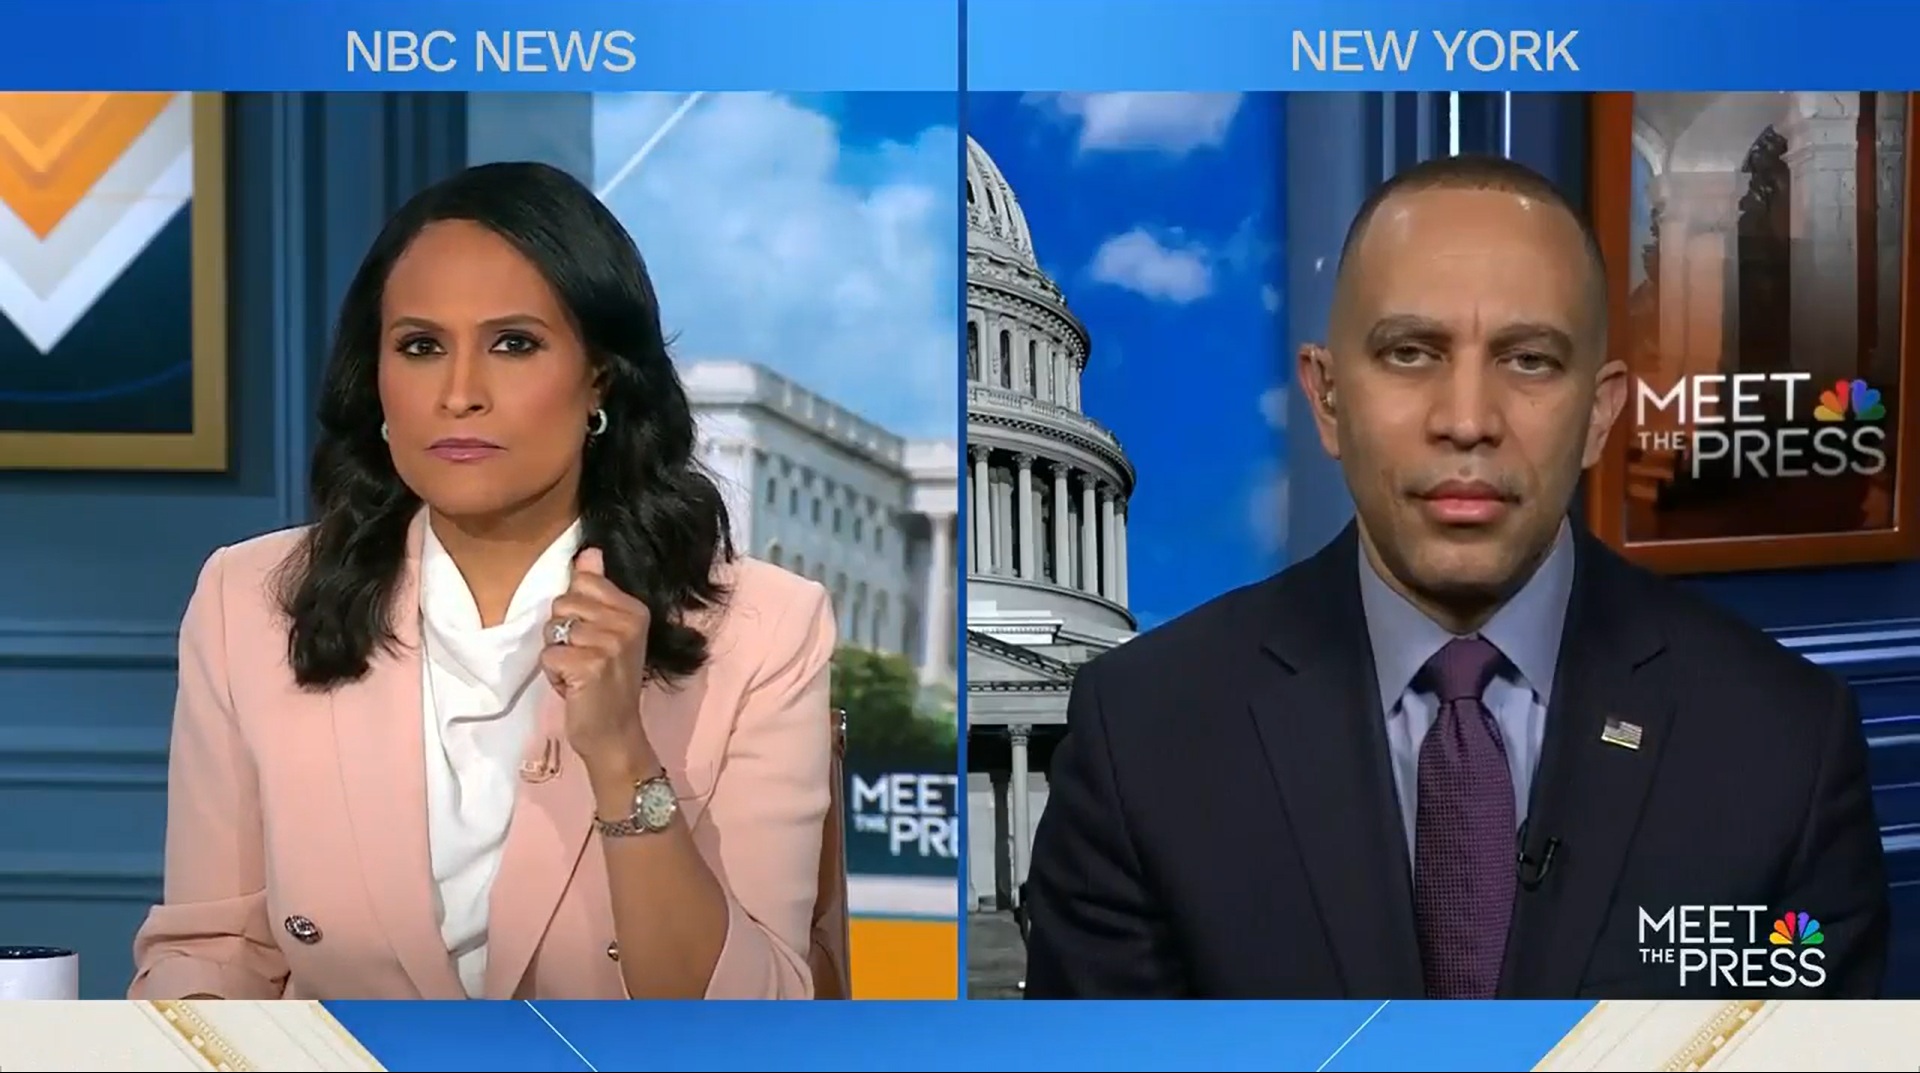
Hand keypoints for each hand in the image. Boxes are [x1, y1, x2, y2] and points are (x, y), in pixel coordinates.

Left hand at [542, 547, 655, 772]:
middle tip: (584, 657)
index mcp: (634, 609)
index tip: (592, 636)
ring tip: (578, 672)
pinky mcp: (589, 665)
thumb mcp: (609, 631)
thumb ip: (598, 589)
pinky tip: (573, 686)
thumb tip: (589, 551)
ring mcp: (609, 644)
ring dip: (557, 654)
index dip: (576, 610)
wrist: (615, 733)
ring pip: (552, 629)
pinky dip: (553, 674)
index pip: (583, 581)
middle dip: (563, 632)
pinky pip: (548, 654)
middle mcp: (626, 622)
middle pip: (563, 603)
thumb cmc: (608, 682)